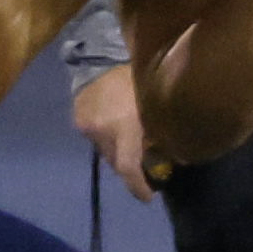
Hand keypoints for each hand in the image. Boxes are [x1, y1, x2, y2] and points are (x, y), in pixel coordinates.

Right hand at [72, 65, 157, 196]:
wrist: (103, 55)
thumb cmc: (138, 77)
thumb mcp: (155, 103)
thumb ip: (160, 132)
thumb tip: (174, 159)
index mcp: (124, 124)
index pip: (128, 166)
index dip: (138, 186)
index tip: (149, 196)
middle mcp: (102, 128)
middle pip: (116, 162)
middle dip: (130, 165)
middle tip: (144, 163)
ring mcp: (87, 126)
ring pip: (105, 151)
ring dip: (118, 150)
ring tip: (129, 138)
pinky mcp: (79, 121)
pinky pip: (96, 139)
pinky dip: (106, 137)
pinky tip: (113, 124)